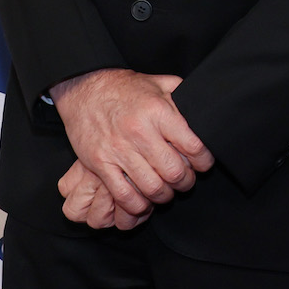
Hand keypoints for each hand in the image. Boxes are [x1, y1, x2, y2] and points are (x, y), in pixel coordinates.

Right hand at [49, 69, 213, 220]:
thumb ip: (181, 96)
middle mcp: (139, 131)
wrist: (84, 90)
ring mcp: (118, 150)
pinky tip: (144, 201)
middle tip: (185, 181)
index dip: (204, 161)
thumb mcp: (158, 83)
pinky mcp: (100, 164)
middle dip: (185, 182)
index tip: (203, 164)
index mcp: (158, 111)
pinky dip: (138, 205)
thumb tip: (202, 109)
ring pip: (152, 187)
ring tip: (167, 191)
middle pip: (174, 172)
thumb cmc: (124, 88)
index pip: (193, 146)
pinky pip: (123, 195)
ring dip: (164, 196)